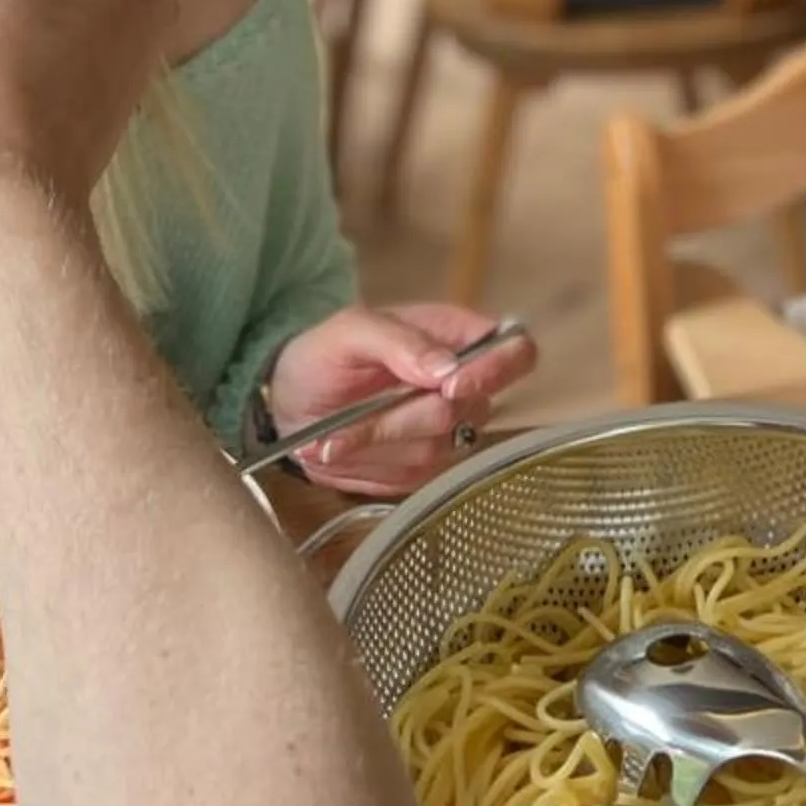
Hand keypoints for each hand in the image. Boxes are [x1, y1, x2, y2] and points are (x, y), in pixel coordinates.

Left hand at [262, 304, 535, 498]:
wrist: (290, 399)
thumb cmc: (324, 351)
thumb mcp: (351, 330)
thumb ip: (399, 340)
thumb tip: (449, 369)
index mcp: (457, 336)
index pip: (516, 351)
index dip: (496, 370)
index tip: (451, 387)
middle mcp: (463, 385)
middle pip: (473, 409)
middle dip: (410, 415)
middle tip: (359, 410)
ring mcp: (445, 431)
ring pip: (438, 448)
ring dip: (380, 441)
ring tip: (334, 433)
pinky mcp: (421, 469)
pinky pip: (410, 476)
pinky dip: (368, 464)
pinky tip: (339, 448)